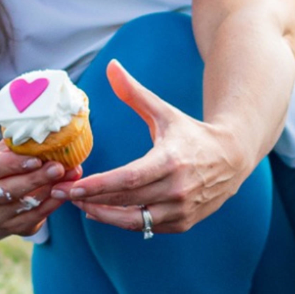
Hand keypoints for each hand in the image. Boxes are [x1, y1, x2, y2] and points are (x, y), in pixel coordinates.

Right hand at [0, 141, 81, 236]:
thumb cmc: (2, 163)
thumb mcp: (4, 149)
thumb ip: (20, 144)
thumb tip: (46, 136)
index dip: (15, 164)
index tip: (36, 159)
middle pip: (9, 189)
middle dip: (37, 178)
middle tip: (58, 168)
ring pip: (25, 205)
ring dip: (50, 190)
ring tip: (69, 175)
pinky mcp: (13, 228)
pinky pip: (36, 217)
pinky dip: (53, 203)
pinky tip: (65, 190)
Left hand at [54, 59, 248, 234]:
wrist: (232, 157)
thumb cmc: (192, 133)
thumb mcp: (164, 112)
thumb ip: (134, 93)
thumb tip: (111, 65)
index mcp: (171, 160)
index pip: (129, 179)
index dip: (99, 186)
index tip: (73, 187)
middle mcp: (177, 189)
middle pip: (126, 200)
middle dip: (91, 199)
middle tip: (62, 194)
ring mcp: (182, 209)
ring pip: (134, 221)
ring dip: (103, 215)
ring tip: (79, 204)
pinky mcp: (183, 223)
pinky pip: (146, 227)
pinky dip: (122, 222)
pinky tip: (101, 211)